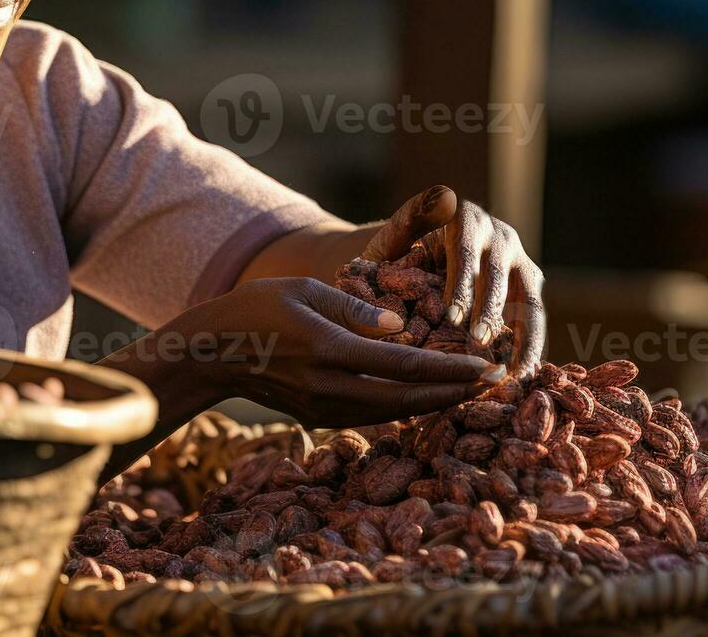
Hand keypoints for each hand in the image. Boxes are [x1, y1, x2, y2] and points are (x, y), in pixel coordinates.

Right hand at [166, 277, 500, 428]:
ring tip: (471, 389)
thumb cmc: (258, 308)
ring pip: (393, 414)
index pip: (407, 368)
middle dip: (455, 394)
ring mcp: (324, 408)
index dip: (453, 371)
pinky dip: (407, 406)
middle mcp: (331, 388)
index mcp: (330, 352)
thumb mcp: (308, 291)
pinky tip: (428, 395)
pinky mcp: (319, 416)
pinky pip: (374, 415)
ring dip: (435, 404)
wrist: (211, 352)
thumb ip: (358, 308)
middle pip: (408, 401)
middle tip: (496, 383)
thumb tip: (405, 329)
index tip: (490, 367)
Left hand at [362, 185, 545, 379]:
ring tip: (513, 371)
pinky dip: (530, 346)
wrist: (409, 259)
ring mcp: (518, 262)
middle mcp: (500, 236)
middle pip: (501, 278)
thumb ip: (410, 219)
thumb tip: (442, 196)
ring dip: (524, 337)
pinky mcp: (528, 286)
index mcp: (468, 219)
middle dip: (491, 313)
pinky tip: (522, 374)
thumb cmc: (395, 252)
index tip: (451, 318)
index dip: (462, 286)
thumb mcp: (394, 234)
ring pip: (529, 301)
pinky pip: (534, 317)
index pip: (468, 254)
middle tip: (478, 344)